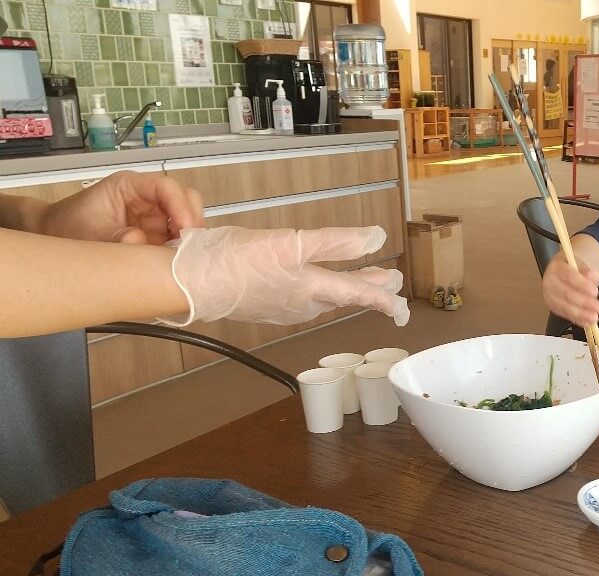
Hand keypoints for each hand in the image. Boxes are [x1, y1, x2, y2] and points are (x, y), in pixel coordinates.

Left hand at [39, 171, 202, 244]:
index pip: (166, 187)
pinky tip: (175, 261)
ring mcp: (154, 218)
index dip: (180, 205)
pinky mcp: (157, 236)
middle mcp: (147, 199)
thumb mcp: (87, 231)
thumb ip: (113, 236)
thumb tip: (139, 241)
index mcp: (130, 186)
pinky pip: (179, 239)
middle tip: (189, 244)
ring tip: (182, 255)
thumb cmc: (67, 224)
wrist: (55, 236)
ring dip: (189, 237)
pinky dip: (182, 249)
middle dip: (191, 220)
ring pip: (187, 220)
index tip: (185, 229)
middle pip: (185, 200)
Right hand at [161, 226, 409, 326]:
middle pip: (342, 295)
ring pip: (322, 298)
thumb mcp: (291, 244)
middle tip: (388, 284)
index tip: (403, 306)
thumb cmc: (236, 262)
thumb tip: (375, 240)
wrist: (189, 283)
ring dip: (343, 289)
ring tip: (356, 281)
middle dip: (367, 289)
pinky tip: (309, 286)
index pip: (358, 293)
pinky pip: (299, 299)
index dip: (382, 297)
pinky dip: (315, 291)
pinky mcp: (262, 304)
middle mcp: (300, 303)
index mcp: (311, 287)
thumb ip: (335, 242)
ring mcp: (281, 306)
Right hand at [542, 256, 598, 326]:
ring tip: (594, 317)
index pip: (569, 276)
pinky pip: (566, 315)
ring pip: (565, 307)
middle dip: (585, 302)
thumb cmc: (571, 269)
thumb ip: (586, 271)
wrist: (561, 273)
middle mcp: (550, 283)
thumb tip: (594, 276)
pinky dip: (578, 320)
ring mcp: (550, 297)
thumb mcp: (579, 264)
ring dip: (582, 314)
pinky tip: (587, 322)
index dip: (582, 285)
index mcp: (556, 269)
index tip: (595, 291)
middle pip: (567, 294)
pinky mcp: (553, 307)